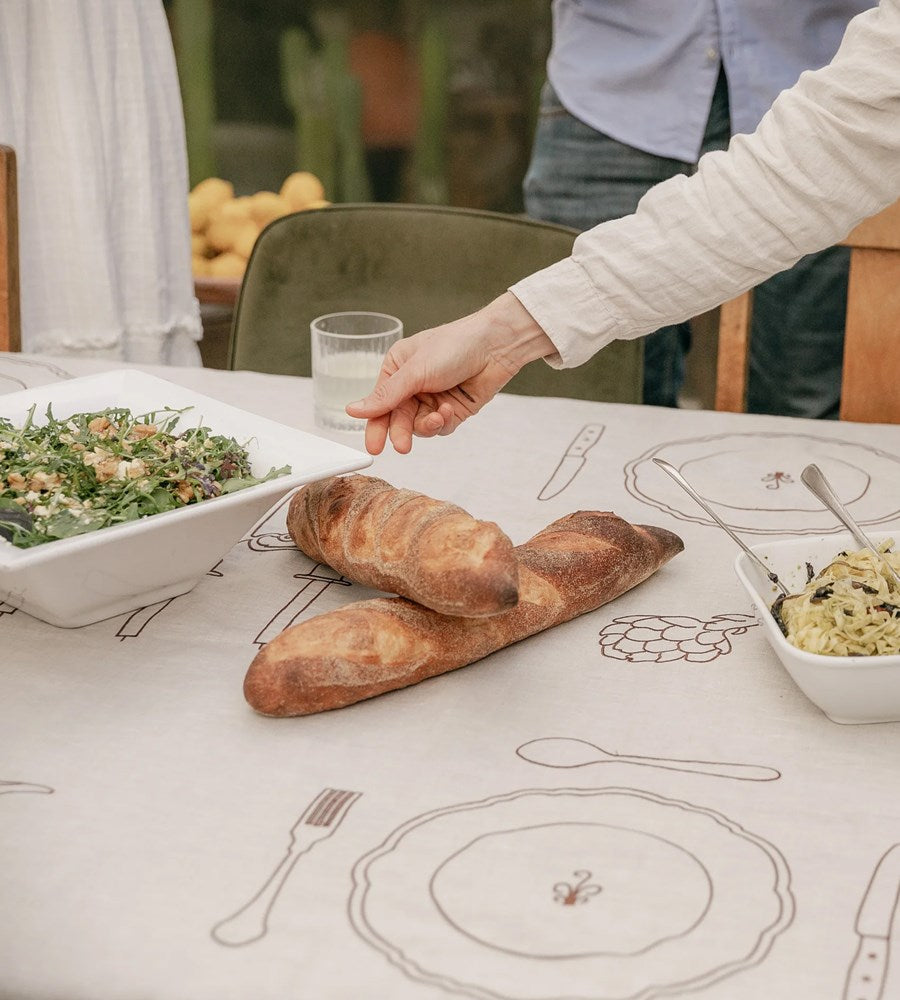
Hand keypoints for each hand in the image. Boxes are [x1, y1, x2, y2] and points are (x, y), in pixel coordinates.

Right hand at [345, 292, 555, 453]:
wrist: (496, 346)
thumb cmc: (454, 345)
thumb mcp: (415, 371)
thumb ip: (386, 395)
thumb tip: (353, 410)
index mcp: (397, 369)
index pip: (380, 403)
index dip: (375, 426)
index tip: (374, 447)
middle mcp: (412, 385)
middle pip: (398, 419)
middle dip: (402, 432)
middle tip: (402, 447)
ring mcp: (432, 399)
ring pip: (419, 427)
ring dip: (427, 426)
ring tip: (438, 417)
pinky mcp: (452, 410)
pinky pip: (440, 428)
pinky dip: (442, 423)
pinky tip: (448, 410)